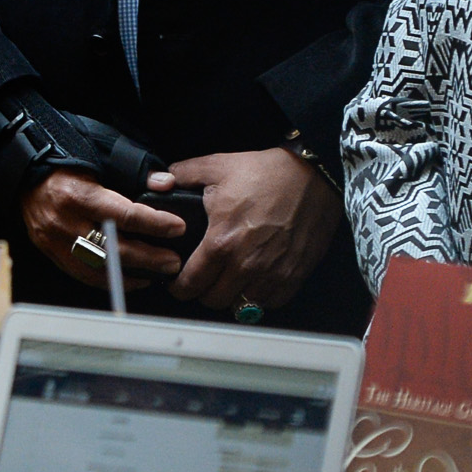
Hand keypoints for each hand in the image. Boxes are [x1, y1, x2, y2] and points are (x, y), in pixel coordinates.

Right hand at [20, 170, 185, 286]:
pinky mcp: (49, 250)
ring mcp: (54, 239)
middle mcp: (64, 220)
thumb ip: (132, 171)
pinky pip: (82, 273)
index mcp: (78, 194)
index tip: (176, 227)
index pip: (123, 215)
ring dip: (132, 274)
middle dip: (149, 257)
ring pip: (98, 267)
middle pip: (114, 248)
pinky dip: (108, 279)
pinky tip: (128, 278)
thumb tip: (164, 183)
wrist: (24, 170)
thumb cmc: (63, 160)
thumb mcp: (98, 155)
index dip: (154, 223)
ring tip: (156, 274)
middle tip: (173, 261)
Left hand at [158, 147, 340, 311]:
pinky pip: (270, 302)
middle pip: (214, 300)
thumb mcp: (217, 165)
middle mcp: (246, 264)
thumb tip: (157, 182)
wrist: (313, 177)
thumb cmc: (267, 172)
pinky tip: (253, 281)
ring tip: (227, 281)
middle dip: (202, 292)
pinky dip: (259, 297)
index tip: (177, 282)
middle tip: (202, 279)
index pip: (190, 283)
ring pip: (242, 306)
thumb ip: (181, 175)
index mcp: (221, 242)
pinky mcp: (294, 275)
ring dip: (232, 296)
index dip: (178, 286)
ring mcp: (272, 273)